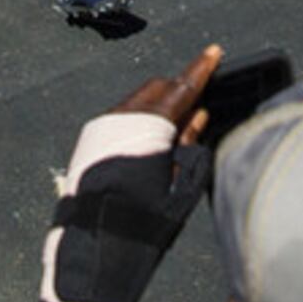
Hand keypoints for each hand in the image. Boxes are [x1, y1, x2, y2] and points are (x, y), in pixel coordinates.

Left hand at [30, 45, 220, 301]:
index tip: (215, 50)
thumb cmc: (144, 224)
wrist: (94, 251)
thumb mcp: (179, 187)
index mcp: (149, 127)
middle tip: (200, 101)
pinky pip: (120, 119)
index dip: (201, 68)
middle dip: (179, 89)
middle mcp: (120, 119)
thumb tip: (198, 114)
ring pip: (136, 102)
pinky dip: (139, 121)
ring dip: (157, 107)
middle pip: (156, 89)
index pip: (181, 87)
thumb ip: (189, 144)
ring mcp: (100, 129)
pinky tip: (150, 143)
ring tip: (176, 129)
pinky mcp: (87, 144)